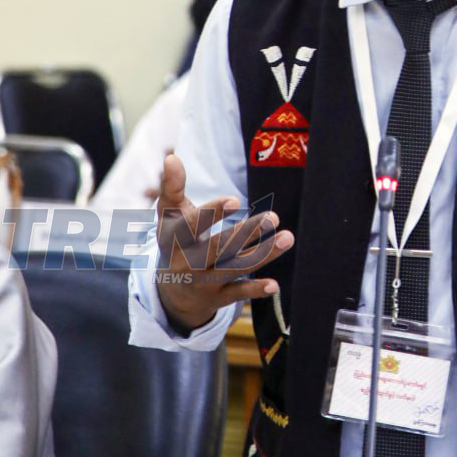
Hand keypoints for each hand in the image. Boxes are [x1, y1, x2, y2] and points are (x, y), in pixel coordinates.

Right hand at [153, 154, 293, 330]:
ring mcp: (202, 283)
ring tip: (287, 238)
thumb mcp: (169, 215)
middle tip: (273, 218)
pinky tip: (274, 284)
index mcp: (174, 238)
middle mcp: (186, 263)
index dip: (213, 213)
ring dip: (263, 254)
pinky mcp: (217, 298)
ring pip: (234, 267)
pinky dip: (255, 289)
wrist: (171, 291)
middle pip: (217, 247)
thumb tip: (171, 157)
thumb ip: (172, 186)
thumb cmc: (177, 240)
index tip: (236, 200)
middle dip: (246, 233)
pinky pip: (238, 293)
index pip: (192, 225)